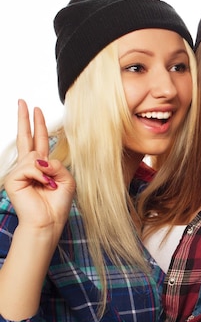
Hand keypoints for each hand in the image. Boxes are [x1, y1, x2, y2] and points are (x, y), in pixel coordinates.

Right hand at [4, 99, 74, 234]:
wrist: (49, 221)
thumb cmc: (58, 203)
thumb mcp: (66, 179)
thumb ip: (56, 164)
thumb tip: (39, 159)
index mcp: (42, 166)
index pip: (39, 140)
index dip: (38, 125)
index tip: (36, 109)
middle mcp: (28, 166)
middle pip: (26, 137)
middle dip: (24, 118)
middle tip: (22, 101)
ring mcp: (18, 172)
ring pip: (35, 157)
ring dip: (47, 171)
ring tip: (48, 185)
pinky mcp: (13, 178)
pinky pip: (31, 167)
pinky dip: (40, 176)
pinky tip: (41, 185)